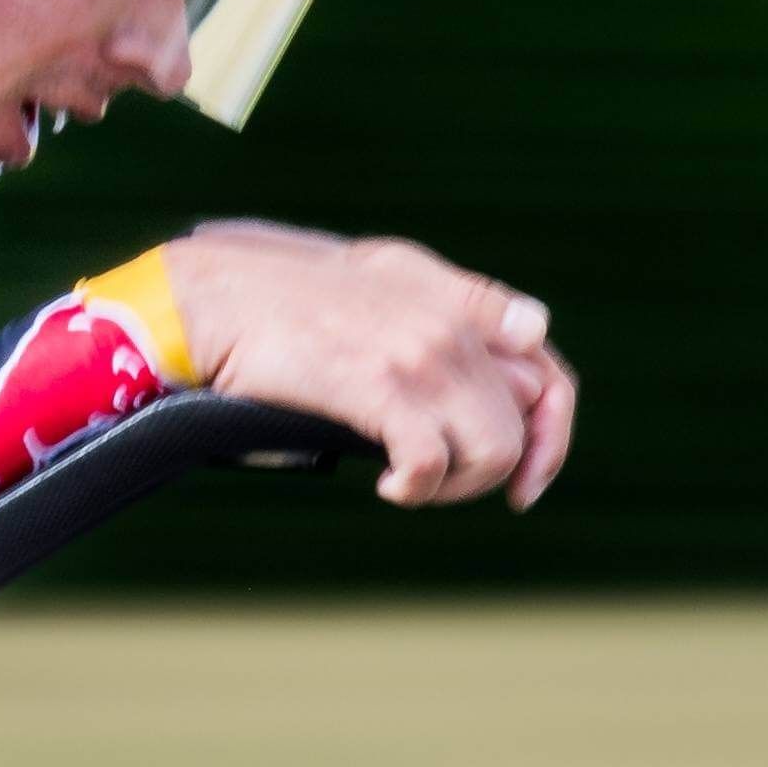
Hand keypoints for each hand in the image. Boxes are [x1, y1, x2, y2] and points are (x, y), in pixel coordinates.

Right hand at [162, 222, 578, 506]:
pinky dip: (419, 489)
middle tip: (444, 487)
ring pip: (495, 449)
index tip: (527, 480)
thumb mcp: (383, 277)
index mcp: (455, 302)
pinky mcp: (379, 387)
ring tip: (413, 484)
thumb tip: (537, 326)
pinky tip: (389, 488)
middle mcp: (450, 325)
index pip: (549, 373)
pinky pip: (435, 461)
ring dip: (459, 486)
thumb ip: (461, 300)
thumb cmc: (288, 298)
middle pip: (527, 422)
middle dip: (497, 472)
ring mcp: (419, 355)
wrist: (214, 300)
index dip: (553, 434)